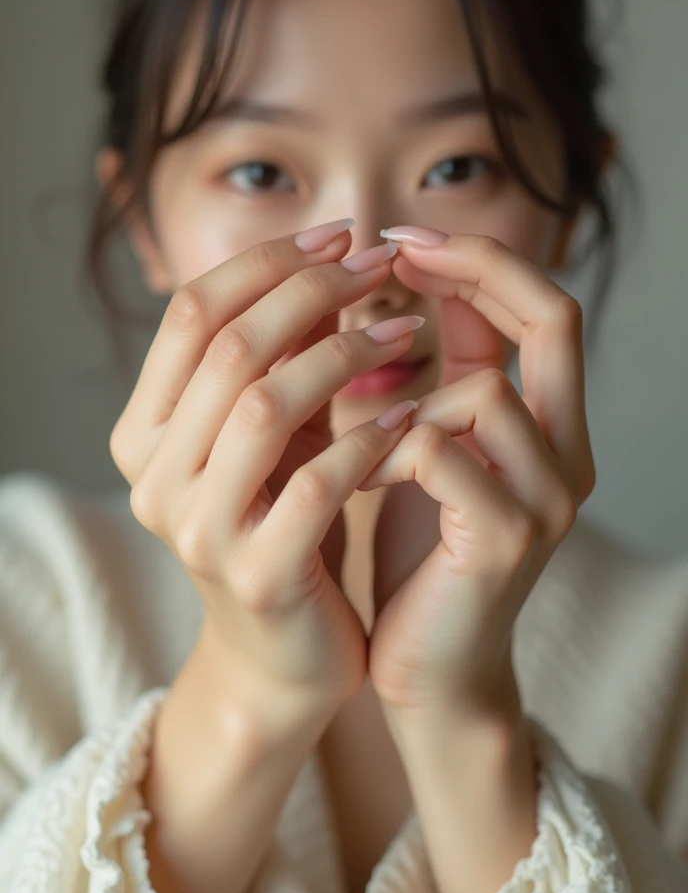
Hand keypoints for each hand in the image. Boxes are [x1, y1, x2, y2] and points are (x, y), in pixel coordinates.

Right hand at [109, 220, 420, 720]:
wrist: (282, 655)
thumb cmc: (284, 527)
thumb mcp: (274, 436)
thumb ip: (281, 360)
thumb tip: (325, 266)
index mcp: (143, 431)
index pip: (189, 314)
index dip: (266, 264)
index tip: (340, 236)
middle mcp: (152, 476)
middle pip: (226, 349)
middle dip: (312, 292)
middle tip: (380, 266)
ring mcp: (198, 529)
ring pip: (263, 406)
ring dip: (342, 358)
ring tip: (405, 336)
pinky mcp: (256, 575)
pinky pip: (315, 486)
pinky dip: (365, 441)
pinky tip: (408, 419)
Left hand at [359, 229, 595, 719]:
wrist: (430, 671)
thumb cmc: (419, 553)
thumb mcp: (433, 452)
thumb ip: (442, 378)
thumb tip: (416, 285)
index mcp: (553, 428)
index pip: (548, 308)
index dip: (482, 259)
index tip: (402, 239)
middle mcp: (569, 455)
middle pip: (556, 320)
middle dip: (474, 271)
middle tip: (395, 255)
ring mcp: (545, 500)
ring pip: (487, 391)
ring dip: (407, 397)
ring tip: (357, 431)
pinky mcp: (503, 540)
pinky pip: (440, 453)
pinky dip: (384, 451)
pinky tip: (352, 473)